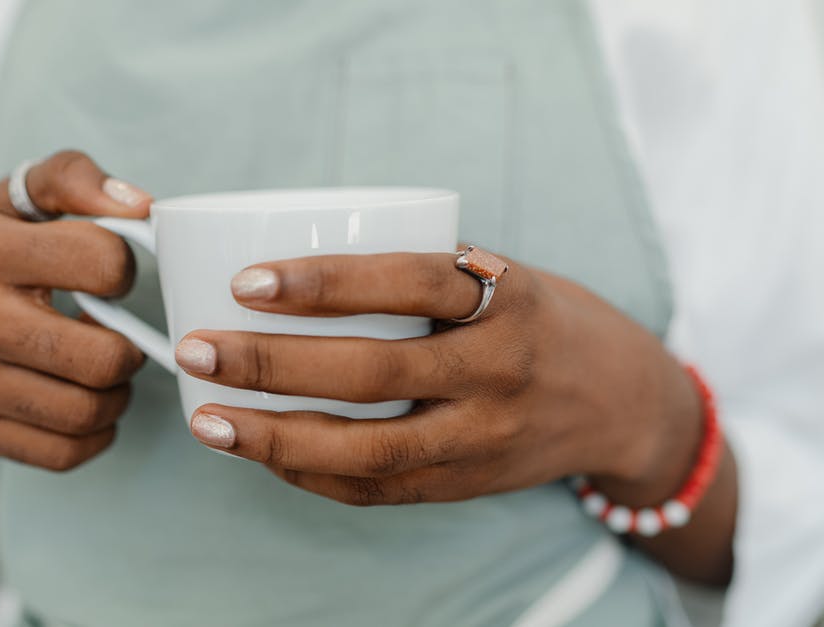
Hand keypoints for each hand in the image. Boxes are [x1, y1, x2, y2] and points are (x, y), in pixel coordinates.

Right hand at [0, 150, 150, 478]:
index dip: (124, 267)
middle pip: (101, 357)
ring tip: (103, 369)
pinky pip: (62, 453)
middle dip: (130, 347)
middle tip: (117, 333)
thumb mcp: (14, 195)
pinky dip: (94, 434)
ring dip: (117, 394)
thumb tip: (139, 205)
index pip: (99, 263)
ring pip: (86, 412)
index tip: (108, 273)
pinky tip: (85, 403)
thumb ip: (74, 178)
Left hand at [175, 252, 703, 506]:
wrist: (625, 404)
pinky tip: (260, 453)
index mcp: (507, 300)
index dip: (325, 282)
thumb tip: (301, 262)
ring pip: (370, 451)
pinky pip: (380, 490)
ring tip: (208, 419)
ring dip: (277, 438)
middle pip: (375, 374)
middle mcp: (500, 372)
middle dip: (274, 365)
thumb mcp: (506, 276)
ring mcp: (484, 440)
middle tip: (198, 349)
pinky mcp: (467, 486)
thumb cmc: (544, 321)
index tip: (247, 281)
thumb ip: (427, 274)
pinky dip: (312, 473)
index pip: (411, 282)